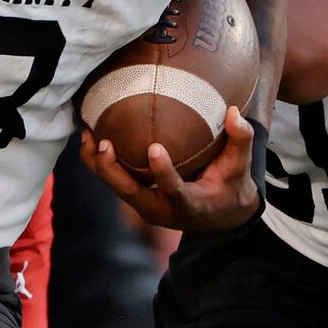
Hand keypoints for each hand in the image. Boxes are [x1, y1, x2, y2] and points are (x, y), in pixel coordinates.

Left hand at [78, 106, 263, 233]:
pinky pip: (113, 180)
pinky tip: (88, 135)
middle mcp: (161, 210)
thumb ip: (241, 139)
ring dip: (98, 164)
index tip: (154, 148)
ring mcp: (144, 205)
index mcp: (189, 205)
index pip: (174, 191)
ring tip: (86, 135)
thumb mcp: (240, 167)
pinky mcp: (136, 197)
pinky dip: (98, 161)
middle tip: (104, 144)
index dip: (163, 172)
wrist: (219, 216)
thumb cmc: (230, 187)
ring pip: (115, 187)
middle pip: (130, 193)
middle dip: (112, 171)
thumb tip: (233, 111)